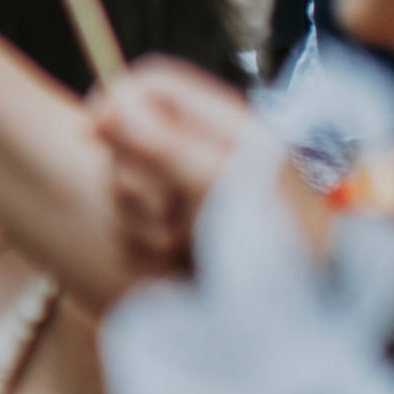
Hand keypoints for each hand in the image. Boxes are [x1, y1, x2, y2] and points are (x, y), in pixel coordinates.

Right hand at [88, 62, 266, 287]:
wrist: (300, 308)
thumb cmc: (276, 241)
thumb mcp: (219, 184)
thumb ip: (163, 143)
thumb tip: (111, 109)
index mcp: (223, 126)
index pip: (152, 85)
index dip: (116, 102)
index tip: (92, 134)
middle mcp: (201, 154)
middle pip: (127, 138)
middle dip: (134, 176)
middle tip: (167, 207)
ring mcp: (184, 196)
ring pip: (122, 190)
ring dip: (145, 221)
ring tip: (187, 244)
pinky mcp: (170, 236)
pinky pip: (128, 231)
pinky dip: (147, 249)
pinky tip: (179, 264)